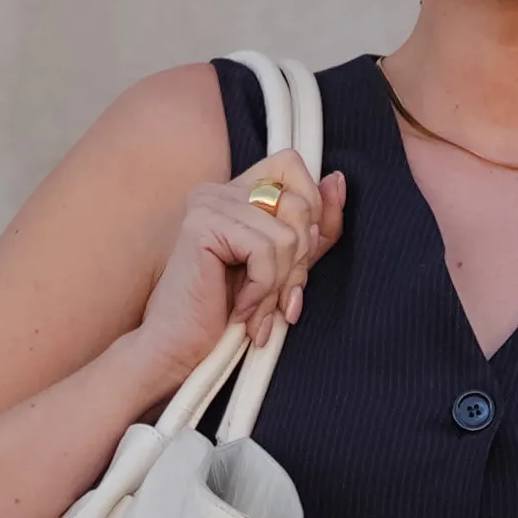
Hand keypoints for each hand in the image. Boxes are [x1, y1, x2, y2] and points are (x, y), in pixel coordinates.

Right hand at [133, 150, 342, 370]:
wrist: (180, 351)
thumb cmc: (229, 315)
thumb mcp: (288, 267)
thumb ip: (314, 228)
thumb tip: (337, 181)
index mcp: (237, 193)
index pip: (291, 165)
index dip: (312, 207)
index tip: (301, 257)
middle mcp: (220, 190)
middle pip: (299, 203)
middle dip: (300, 262)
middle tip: (280, 300)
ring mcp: (209, 203)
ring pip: (287, 233)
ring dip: (280, 284)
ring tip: (258, 310)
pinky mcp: (203, 224)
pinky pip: (264, 250)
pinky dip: (262, 289)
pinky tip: (241, 309)